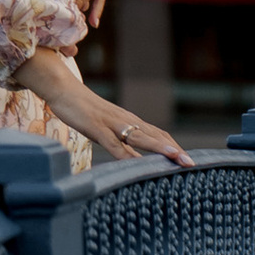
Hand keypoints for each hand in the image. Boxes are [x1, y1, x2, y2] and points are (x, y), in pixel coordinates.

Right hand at [15, 49, 192, 168]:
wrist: (62, 90)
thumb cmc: (84, 110)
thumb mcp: (107, 128)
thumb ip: (122, 142)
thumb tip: (136, 161)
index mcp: (129, 121)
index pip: (158, 134)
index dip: (174, 147)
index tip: (190, 161)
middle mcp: (125, 121)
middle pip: (155, 136)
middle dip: (174, 150)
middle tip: (192, 164)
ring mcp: (111, 123)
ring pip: (140, 138)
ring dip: (159, 149)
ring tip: (176, 160)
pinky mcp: (96, 127)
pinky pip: (114, 144)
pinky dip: (127, 156)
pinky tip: (136, 165)